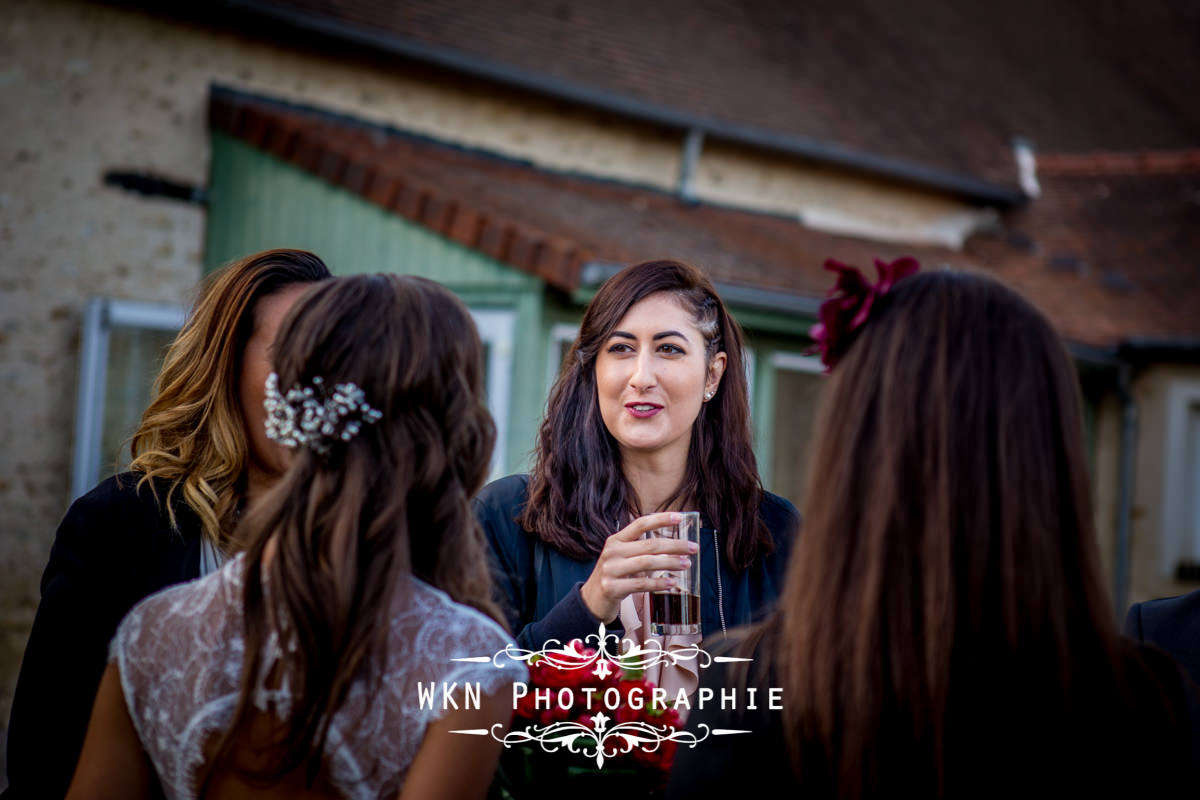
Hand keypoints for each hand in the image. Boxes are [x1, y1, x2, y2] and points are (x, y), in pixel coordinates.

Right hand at [580, 512, 698, 623]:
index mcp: (616, 540)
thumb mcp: (621, 557)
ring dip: (670, 563)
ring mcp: (611, 570)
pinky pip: (641, 584)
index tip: (680, 518)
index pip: (640, 524)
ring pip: (647, 562)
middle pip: (649, 545)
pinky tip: (672, 582)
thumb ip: (640, 549)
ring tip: (687, 564)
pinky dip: (659, 583)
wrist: (591, 600)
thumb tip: (673, 545)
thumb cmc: (614, 576)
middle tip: (693, 548)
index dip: (660, 519)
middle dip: (675, 545)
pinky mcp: (612, 588)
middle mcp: (613, 552)